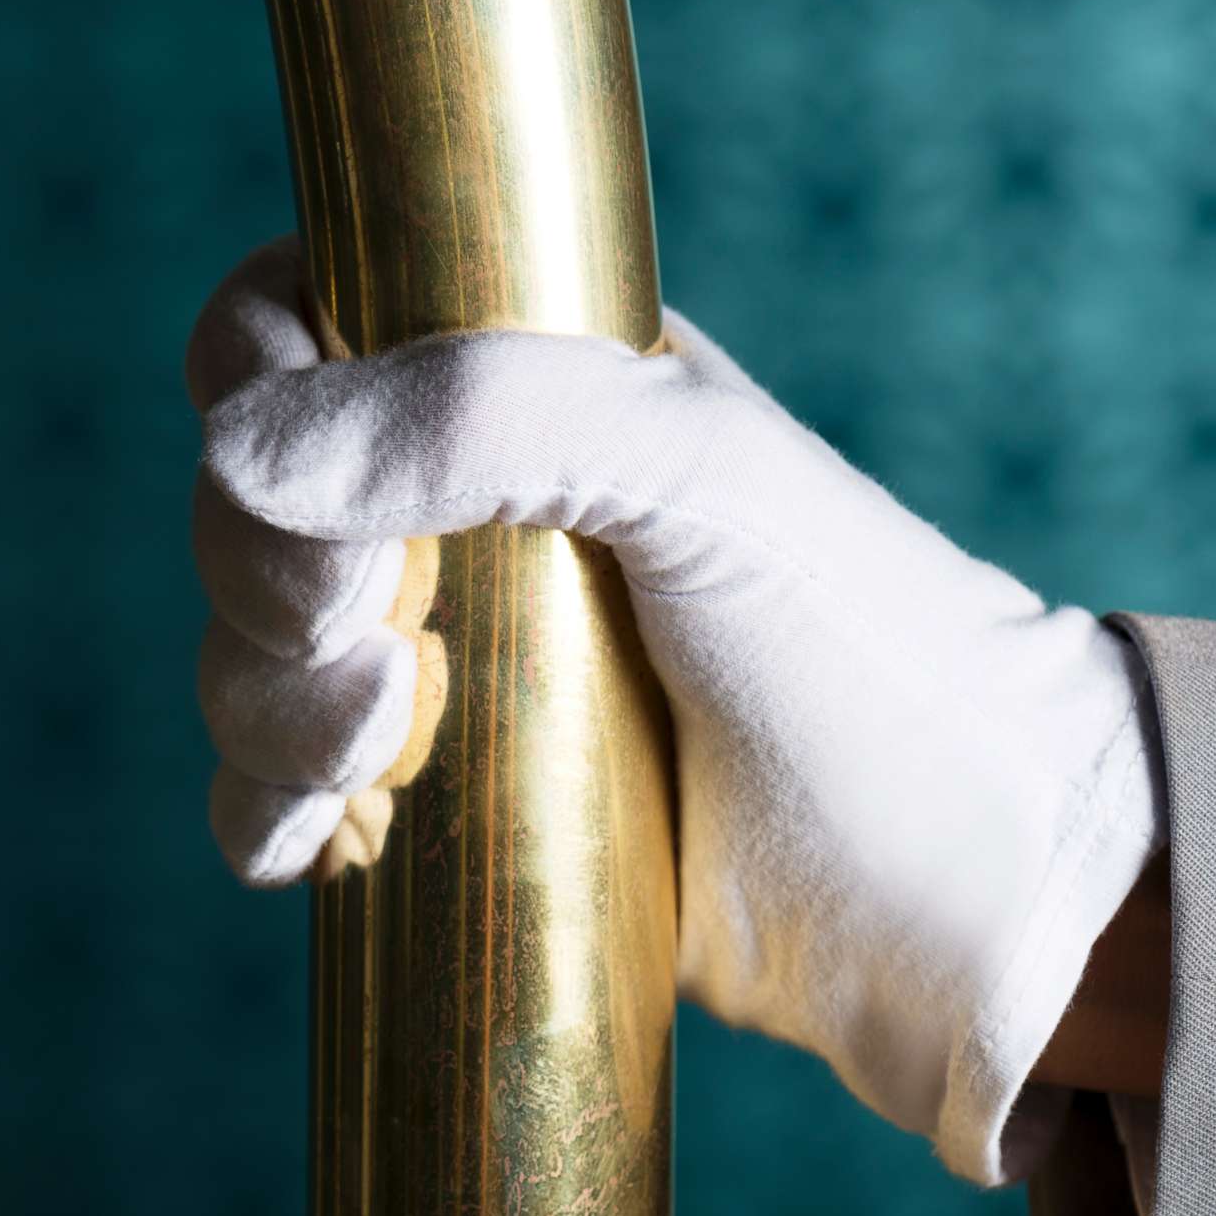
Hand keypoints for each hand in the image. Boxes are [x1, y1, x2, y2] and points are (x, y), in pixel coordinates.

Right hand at [188, 240, 1161, 1182]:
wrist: (976, 892)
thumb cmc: (870, 648)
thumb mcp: (703, 478)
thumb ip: (488, 415)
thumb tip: (239, 451)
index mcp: (524, 382)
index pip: (299, 323)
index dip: (256, 390)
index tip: (317, 492)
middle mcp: (465, 513)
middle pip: (248, 506)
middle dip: (263, 582)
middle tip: (377, 644)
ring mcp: (450, 665)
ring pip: (251, 657)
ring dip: (271, 707)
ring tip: (393, 752)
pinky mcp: (446, 809)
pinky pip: (281, 800)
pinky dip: (266, 817)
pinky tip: (322, 845)